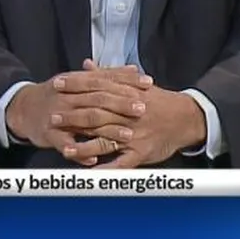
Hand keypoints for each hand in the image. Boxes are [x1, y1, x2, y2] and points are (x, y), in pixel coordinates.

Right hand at [5, 63, 152, 164]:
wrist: (23, 109)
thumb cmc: (57, 94)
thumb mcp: (78, 80)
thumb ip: (106, 75)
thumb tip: (133, 68)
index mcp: (76, 82)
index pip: (104, 79)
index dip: (126, 80)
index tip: (148, 83)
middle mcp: (68, 97)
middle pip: (97, 99)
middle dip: (121, 104)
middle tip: (142, 109)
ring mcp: (58, 116)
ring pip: (85, 122)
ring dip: (107, 130)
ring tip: (128, 136)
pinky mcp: (49, 135)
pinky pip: (66, 144)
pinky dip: (80, 152)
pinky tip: (95, 158)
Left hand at [61, 60, 207, 168]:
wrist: (186, 118)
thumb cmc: (158, 101)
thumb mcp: (135, 84)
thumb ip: (108, 75)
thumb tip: (87, 64)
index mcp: (127, 94)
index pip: (96, 88)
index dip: (75, 86)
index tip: (57, 84)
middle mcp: (129, 114)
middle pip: (97, 114)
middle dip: (73, 116)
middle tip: (53, 117)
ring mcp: (134, 135)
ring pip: (105, 141)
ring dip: (84, 146)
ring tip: (65, 148)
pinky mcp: (141, 153)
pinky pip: (121, 163)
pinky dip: (105, 169)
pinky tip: (90, 174)